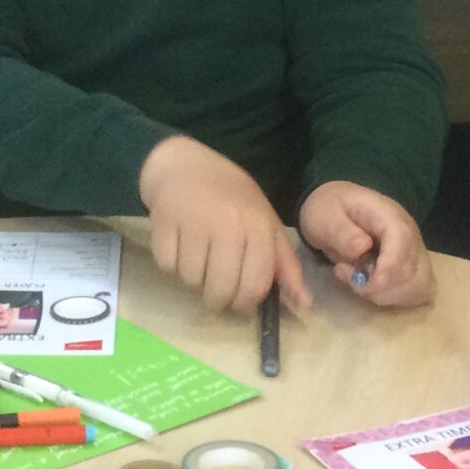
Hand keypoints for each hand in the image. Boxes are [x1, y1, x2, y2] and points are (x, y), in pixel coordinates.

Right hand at [138, 136, 308, 313]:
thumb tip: (304, 304)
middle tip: (214, 290)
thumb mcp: (265, 223)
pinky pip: (167, 266)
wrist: (185, 164)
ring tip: (196, 258)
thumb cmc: (230, 197)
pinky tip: (178, 246)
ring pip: (191, 280)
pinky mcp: (164, 222)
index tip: (238, 302)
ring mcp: (194, 223)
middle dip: (217, 300)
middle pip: (221, 290)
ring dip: (192, 278)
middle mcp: (228, 225)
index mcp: (258, 227)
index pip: (255, 285)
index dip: (246, 303)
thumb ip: (285, 265)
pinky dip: (170, 263)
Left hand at [297, 182, 433, 307]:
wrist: (338, 209)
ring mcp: (416, 253)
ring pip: (419, 285)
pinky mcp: (415, 269)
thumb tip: (362, 247)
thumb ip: (339, 231)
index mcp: (389, 215)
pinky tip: (374, 289)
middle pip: (412, 270)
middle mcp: (411, 234)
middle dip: (378, 286)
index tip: (369, 282)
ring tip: (357, 280)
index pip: (403, 241)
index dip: (390, 267)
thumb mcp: (324, 215)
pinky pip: (420, 292)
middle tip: (344, 273)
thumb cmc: (330, 210)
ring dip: (386, 294)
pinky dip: (398, 298)